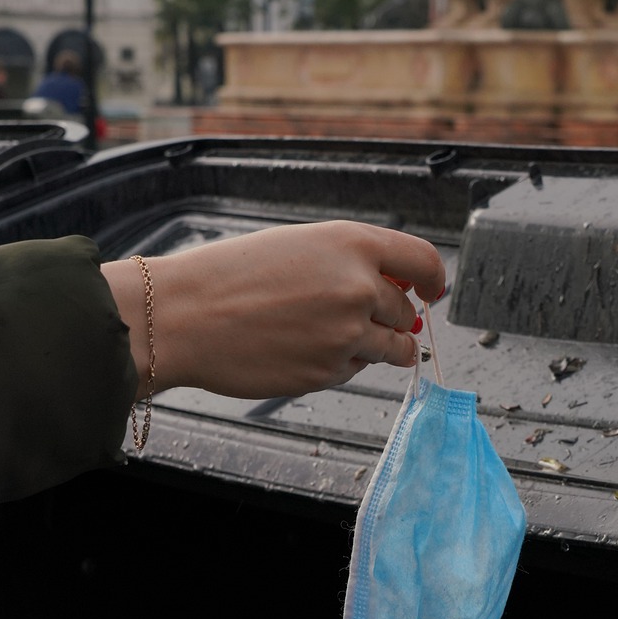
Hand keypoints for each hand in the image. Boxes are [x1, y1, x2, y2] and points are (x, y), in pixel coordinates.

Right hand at [101, 221, 445, 399]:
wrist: (183, 317)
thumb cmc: (229, 276)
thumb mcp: (298, 246)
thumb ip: (348, 262)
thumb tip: (393, 287)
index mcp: (352, 244)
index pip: (424, 261)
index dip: (434, 279)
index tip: (433, 290)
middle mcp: (358, 288)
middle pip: (406, 310)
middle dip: (392, 316)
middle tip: (356, 316)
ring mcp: (346, 335)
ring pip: (393, 348)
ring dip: (378, 346)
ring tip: (336, 338)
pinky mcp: (328, 373)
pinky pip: (355, 370)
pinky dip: (340, 364)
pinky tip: (302, 350)